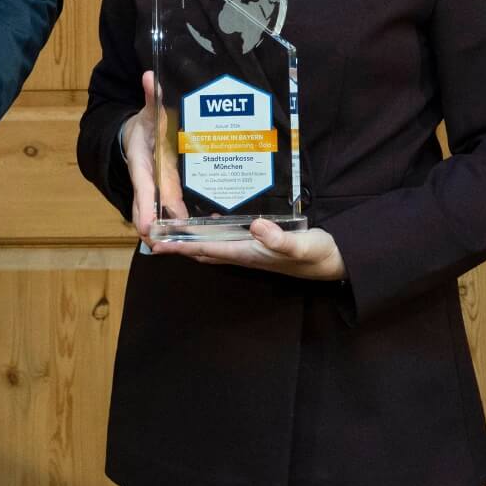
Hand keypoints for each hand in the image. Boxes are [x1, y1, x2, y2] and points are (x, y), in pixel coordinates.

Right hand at [121, 71, 185, 241]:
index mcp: (143, 162)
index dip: (145, 205)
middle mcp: (150, 180)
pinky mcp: (169, 193)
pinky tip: (205, 230)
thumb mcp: (148, 111)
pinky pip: (176, 208)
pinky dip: (185, 220)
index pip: (144, 185)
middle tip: (169, 245)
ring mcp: (159, 189)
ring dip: (172, 229)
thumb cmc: (145, 125)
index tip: (147, 226)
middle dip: (159, 227)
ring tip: (190, 244)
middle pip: (152, 207)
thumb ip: (152, 96)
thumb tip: (150, 75)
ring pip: (163, 213)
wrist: (136, 136)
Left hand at [154, 218, 346, 281]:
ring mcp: (250, 251)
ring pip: (212, 247)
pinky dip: (212, 234)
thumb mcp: (301, 244)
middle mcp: (244, 254)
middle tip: (153, 235)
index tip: (157, 243)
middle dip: (177, 245)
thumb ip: (279, 238)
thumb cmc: (317, 253)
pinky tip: (209, 222)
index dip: (181, 246)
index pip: (206, 250)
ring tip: (171, 229)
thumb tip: (256, 226)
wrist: (333, 262)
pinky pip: (227, 241)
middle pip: (202, 251)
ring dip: (190, 241)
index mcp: (248, 253)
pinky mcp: (258, 245)